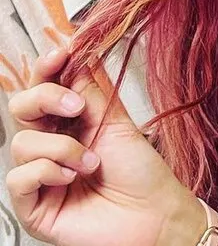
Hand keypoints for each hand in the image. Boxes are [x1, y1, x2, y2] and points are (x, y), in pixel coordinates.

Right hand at [6, 48, 197, 245]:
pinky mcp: (33, 207)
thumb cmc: (140, 171)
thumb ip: (91, 89)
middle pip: (20, 107)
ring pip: (20, 142)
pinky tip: (70, 178)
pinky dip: (46, 171)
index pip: (44, 86)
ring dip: (61, 147)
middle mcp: (50, 144)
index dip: (47, 67)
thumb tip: (77, 48)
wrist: (154, 214)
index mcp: (70, 120)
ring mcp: (39, 176)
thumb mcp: (116, 120)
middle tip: (78, 108)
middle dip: (45, 97)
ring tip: (90, 162)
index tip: (61, 53)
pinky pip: (18, 178)